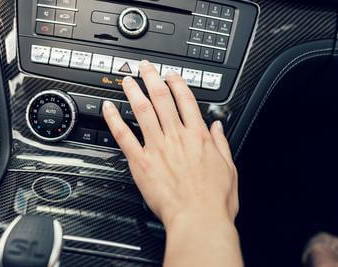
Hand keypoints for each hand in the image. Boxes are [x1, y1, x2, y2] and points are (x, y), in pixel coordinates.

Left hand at [102, 60, 238, 227]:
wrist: (199, 219)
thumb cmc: (214, 199)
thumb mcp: (229, 167)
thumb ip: (222, 142)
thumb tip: (219, 125)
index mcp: (198, 137)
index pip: (186, 101)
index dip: (177, 83)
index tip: (171, 75)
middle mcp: (177, 136)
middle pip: (162, 99)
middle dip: (153, 78)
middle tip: (145, 67)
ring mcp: (157, 147)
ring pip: (143, 110)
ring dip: (134, 92)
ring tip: (127, 79)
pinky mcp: (141, 162)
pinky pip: (124, 135)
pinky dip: (114, 119)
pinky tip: (108, 108)